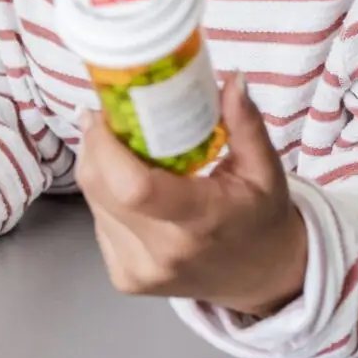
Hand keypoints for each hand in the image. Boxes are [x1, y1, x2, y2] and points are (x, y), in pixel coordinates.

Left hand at [76, 72, 307, 316]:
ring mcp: (138, 271)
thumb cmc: (260, 217)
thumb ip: (245, 123)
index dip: (106, 144)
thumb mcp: (265, 168)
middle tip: (112, 117)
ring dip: (99, 166)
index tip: (106, 111)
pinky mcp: (123, 278)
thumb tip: (232, 79)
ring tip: (124, 149)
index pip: (135, 188)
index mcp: (201, 222)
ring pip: (93, 201)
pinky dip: (105, 193)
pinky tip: (130, 185)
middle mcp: (162, 253)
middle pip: (101, 187)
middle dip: (97, 144)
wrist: (258, 276)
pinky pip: (97, 219)